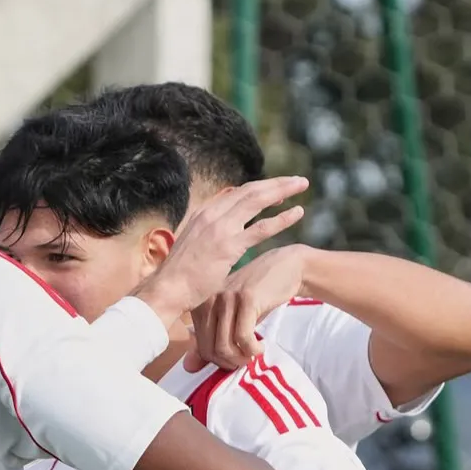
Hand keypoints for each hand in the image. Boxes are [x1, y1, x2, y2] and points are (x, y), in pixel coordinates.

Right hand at [134, 177, 307, 326]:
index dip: (258, 188)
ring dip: (283, 190)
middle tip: (297, 181)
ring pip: (258, 200)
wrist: (167, 288)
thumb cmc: (179, 274)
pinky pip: (262, 228)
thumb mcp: (193, 245)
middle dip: (276, 183)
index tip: (275, 189)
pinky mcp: (229, 246)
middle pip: (250, 190)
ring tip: (302, 185)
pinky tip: (298, 212)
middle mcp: (211, 214)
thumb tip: (219, 239)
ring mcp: (220, 228)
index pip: (236, 193)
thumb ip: (208, 237)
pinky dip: (282, 218)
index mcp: (202, 212)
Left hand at [187, 245, 310, 370]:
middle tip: (247, 359)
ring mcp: (225, 299)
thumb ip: (210, 342)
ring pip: (224, 346)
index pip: (200, 348)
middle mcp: (207, 301)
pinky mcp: (245, 300)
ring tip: (254, 353)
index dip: (220, 361)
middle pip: (211, 350)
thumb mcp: (231, 320)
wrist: (285, 268)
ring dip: (242, 358)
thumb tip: (188, 368)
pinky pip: (243, 337)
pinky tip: (261, 345)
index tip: (237, 359)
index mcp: (199, 307)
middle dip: (231, 363)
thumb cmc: (256, 298)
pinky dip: (253, 349)